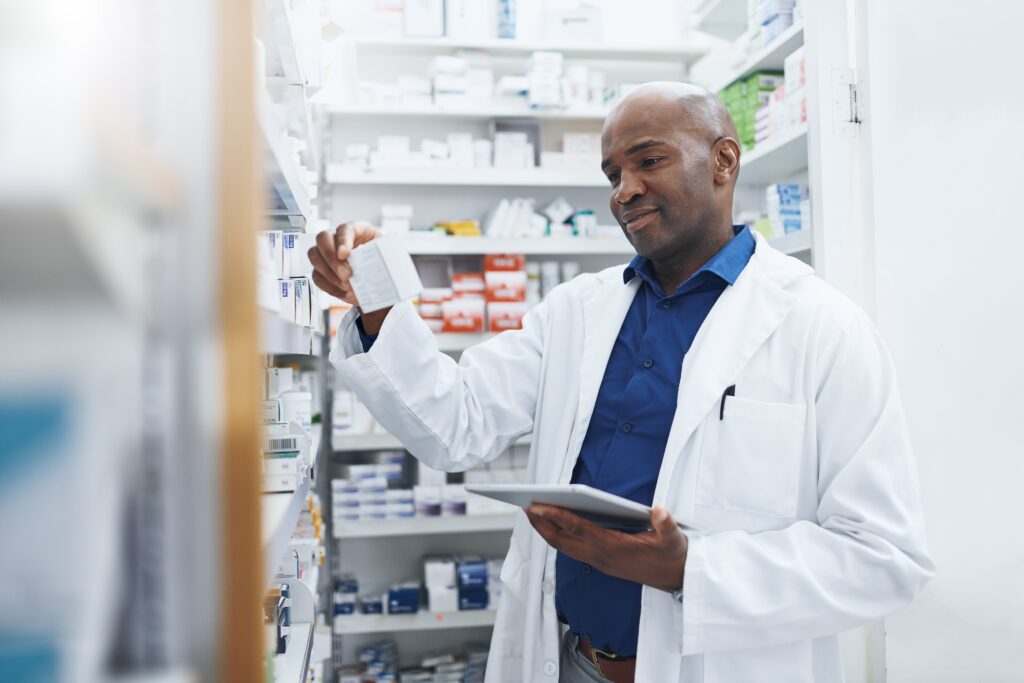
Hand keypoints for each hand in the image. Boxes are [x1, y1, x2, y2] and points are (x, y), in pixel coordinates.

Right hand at [307, 221, 390, 332]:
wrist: (380, 284)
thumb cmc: (386, 266)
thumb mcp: (391, 260)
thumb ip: (388, 262)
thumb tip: (387, 272)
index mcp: (359, 230)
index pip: (345, 228)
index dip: (342, 240)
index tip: (345, 255)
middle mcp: (339, 238)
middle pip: (323, 238)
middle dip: (331, 257)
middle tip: (347, 275)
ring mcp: (327, 253)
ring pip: (314, 255)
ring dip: (328, 272)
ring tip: (346, 286)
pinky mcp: (322, 270)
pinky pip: (316, 275)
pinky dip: (328, 286)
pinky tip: (343, 292)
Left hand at [525, 503, 687, 592]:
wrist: (677, 579)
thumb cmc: (673, 555)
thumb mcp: (674, 539)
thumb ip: (667, 524)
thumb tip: (660, 511)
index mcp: (615, 547)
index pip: (579, 529)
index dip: (557, 517)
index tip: (538, 506)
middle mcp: (602, 557)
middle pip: (563, 541)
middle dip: (542, 525)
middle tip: (524, 506)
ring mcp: (600, 562)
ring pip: (565, 547)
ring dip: (546, 531)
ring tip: (533, 513)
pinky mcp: (602, 563)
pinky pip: (572, 550)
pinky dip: (558, 537)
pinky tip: (554, 526)